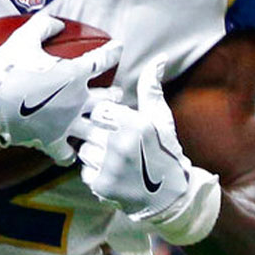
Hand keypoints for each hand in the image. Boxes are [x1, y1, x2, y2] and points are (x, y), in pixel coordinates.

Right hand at [0, 11, 122, 162]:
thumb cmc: (4, 67)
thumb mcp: (23, 38)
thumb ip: (44, 26)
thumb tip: (59, 24)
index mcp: (73, 73)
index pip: (102, 60)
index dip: (113, 52)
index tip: (119, 48)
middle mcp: (76, 99)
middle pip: (107, 99)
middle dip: (114, 95)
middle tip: (117, 94)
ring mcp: (65, 123)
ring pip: (96, 130)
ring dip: (102, 126)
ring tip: (105, 127)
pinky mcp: (50, 141)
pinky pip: (69, 153)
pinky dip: (72, 153)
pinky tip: (73, 151)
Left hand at [69, 55, 219, 244]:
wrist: (171, 196)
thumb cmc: (164, 152)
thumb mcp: (160, 119)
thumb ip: (151, 88)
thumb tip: (158, 59)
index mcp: (136, 125)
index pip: (100, 110)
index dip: (107, 117)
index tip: (117, 124)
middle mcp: (121, 146)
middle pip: (89, 129)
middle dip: (99, 134)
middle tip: (113, 142)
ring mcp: (111, 168)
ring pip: (84, 150)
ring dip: (94, 153)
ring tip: (113, 158)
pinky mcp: (102, 186)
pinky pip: (84, 171)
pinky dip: (93, 172)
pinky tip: (111, 172)